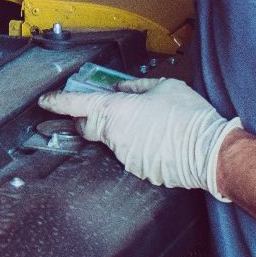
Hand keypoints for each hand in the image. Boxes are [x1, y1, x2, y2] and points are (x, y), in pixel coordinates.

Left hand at [38, 78, 241, 201]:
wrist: (210, 150)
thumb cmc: (189, 116)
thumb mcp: (164, 87)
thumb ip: (136, 86)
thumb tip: (122, 89)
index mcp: (115, 110)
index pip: (75, 105)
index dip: (57, 102)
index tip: (45, 102)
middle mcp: (114, 134)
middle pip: (87, 127)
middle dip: (88, 119)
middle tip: (101, 111)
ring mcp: (124, 155)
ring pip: (112, 141)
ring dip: (121, 133)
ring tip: (150, 125)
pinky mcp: (137, 169)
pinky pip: (130, 155)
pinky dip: (138, 146)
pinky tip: (157, 140)